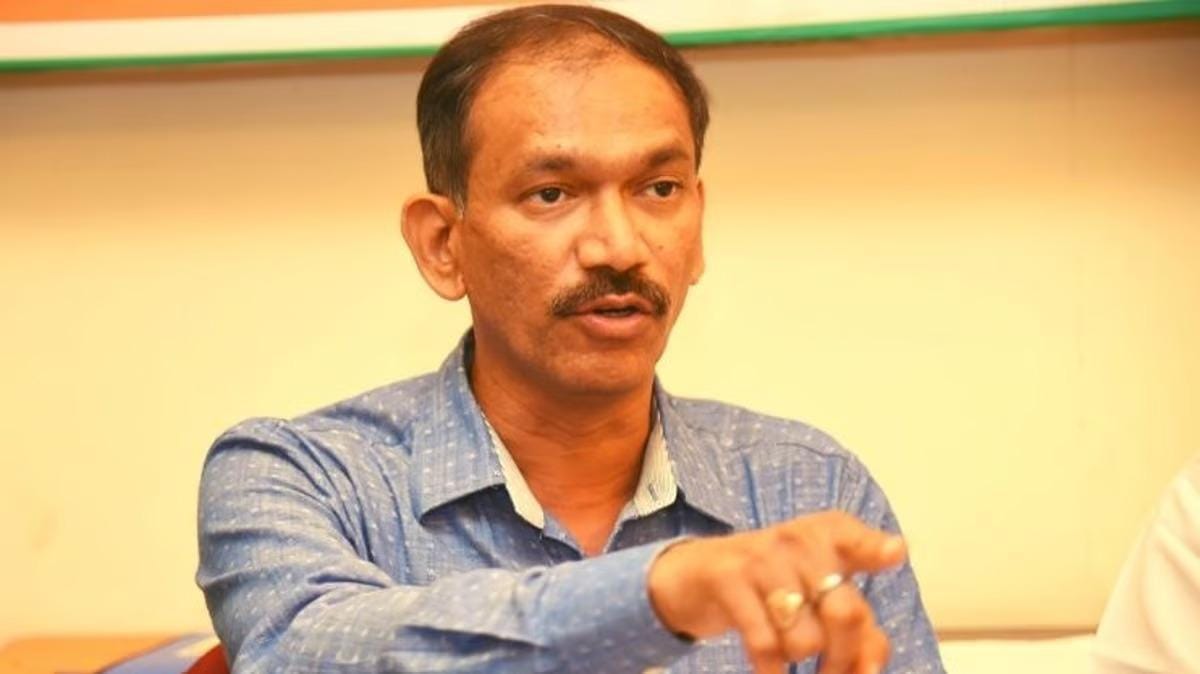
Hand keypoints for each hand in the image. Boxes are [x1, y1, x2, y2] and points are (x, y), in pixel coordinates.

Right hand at [647, 510, 905, 673]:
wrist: (697, 572)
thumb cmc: (774, 583)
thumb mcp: (817, 592)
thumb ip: (859, 625)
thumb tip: (872, 665)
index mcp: (828, 536)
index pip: (857, 541)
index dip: (877, 550)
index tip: (895, 554)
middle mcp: (798, 540)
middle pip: (845, 614)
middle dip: (844, 659)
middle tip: (833, 671)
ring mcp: (762, 558)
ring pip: (806, 638)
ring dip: (800, 659)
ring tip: (790, 650)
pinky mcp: (729, 579)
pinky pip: (764, 644)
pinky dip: (772, 671)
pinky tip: (771, 671)